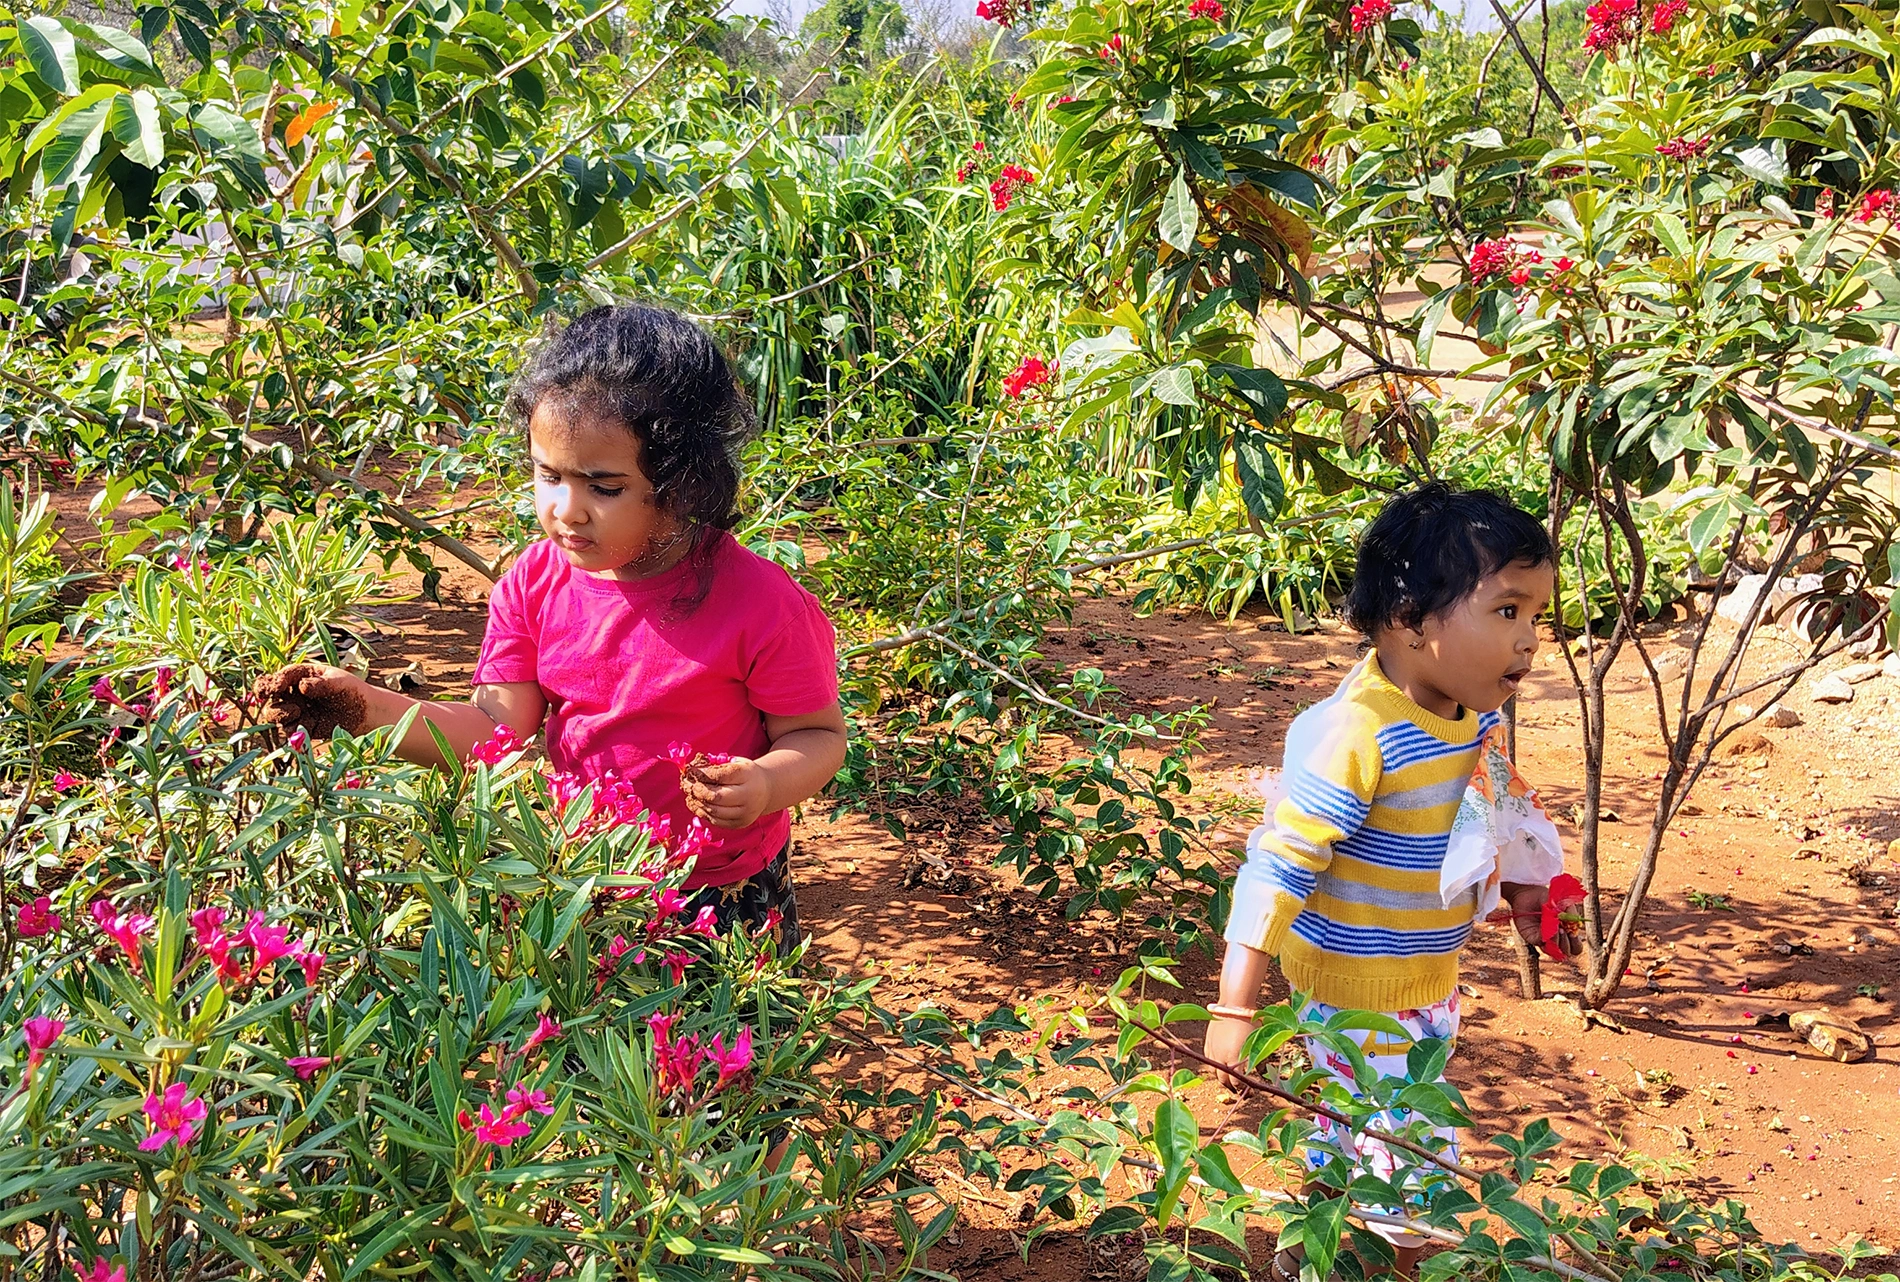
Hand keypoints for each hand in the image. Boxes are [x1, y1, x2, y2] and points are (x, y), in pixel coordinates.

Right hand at [252, 663, 369, 737]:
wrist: (365, 713)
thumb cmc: (352, 690)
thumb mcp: (339, 682)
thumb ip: (321, 684)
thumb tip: (303, 685)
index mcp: (301, 676)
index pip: (280, 676)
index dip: (273, 681)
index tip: (275, 687)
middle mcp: (294, 693)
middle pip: (269, 695)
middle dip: (265, 695)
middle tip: (268, 697)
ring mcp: (296, 710)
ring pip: (274, 713)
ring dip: (278, 712)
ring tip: (296, 711)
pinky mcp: (301, 727)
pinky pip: (289, 730)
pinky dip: (293, 729)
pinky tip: (305, 726)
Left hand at [681, 757, 772, 828]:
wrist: (767, 791)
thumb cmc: (746, 774)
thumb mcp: (736, 763)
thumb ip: (717, 765)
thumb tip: (692, 770)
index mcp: (748, 775)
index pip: (720, 776)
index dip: (702, 774)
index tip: (690, 771)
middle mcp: (748, 796)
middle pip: (716, 796)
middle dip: (697, 791)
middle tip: (686, 785)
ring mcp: (745, 813)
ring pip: (714, 811)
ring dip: (697, 802)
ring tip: (689, 794)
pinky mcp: (739, 824)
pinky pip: (716, 820)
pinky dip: (702, 812)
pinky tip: (695, 804)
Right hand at [1202, 1013, 1255, 1090]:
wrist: (1234, 1004)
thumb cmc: (1250, 1022)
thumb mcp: (1257, 1042)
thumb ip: (1257, 1060)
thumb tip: (1261, 1072)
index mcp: (1234, 1058)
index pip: (1236, 1082)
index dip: (1243, 1090)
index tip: (1250, 1092)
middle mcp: (1221, 1057)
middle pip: (1224, 1080)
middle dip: (1232, 1087)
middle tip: (1239, 1090)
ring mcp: (1212, 1050)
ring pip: (1214, 1071)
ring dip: (1222, 1078)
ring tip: (1229, 1079)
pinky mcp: (1207, 1043)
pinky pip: (1209, 1060)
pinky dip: (1215, 1066)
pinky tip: (1220, 1065)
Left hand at [1501, 881, 1578, 956]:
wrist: (1529, 893)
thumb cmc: (1547, 899)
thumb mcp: (1563, 902)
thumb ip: (1571, 912)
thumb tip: (1574, 924)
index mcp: (1566, 933)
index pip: (1575, 946)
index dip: (1576, 943)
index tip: (1573, 932)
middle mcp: (1556, 939)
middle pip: (1567, 952)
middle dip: (1568, 944)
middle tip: (1565, 931)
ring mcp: (1544, 940)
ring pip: (1554, 951)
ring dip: (1558, 941)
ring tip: (1558, 929)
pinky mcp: (1532, 937)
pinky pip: (1541, 943)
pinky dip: (1546, 937)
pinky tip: (1547, 929)